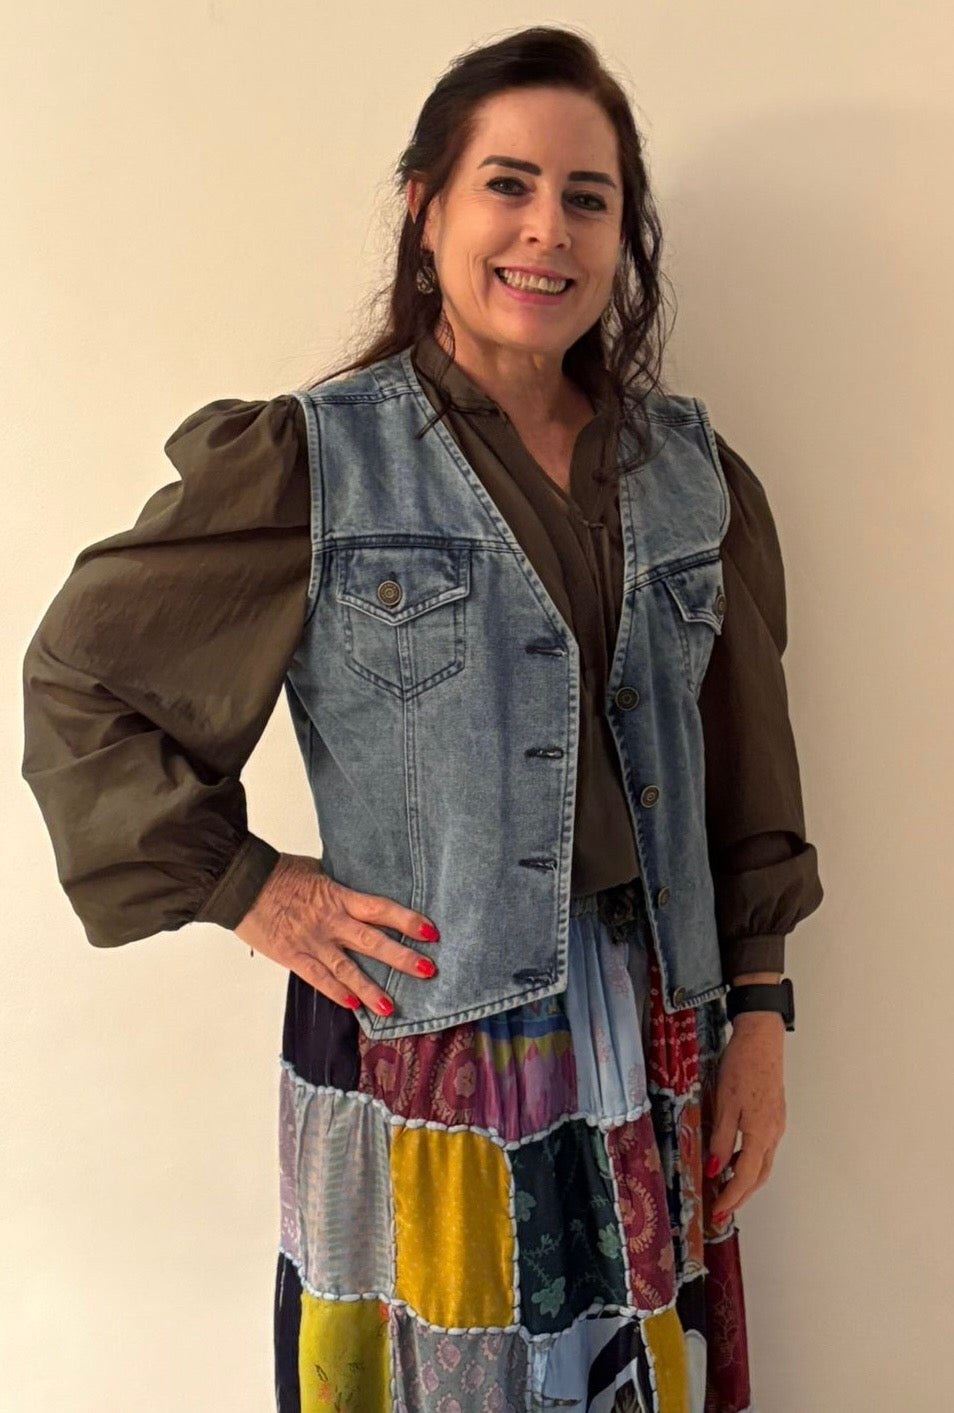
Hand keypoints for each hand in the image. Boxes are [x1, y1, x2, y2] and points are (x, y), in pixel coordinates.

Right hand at [232, 852, 439, 1015]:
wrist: (240, 882)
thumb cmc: (277, 872)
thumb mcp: (317, 871)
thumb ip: (340, 888)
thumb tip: (360, 894)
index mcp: (338, 896)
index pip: (381, 909)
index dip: (408, 920)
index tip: (431, 932)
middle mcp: (330, 921)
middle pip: (373, 941)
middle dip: (402, 958)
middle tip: (428, 970)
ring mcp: (312, 941)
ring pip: (347, 968)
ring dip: (371, 988)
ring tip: (391, 1006)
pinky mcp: (292, 956)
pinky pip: (317, 978)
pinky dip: (336, 992)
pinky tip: (353, 1006)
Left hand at [705, 1011, 785, 1220]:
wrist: (761, 1040)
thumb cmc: (743, 1066)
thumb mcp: (725, 1103)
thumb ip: (722, 1139)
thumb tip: (716, 1170)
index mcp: (761, 1134)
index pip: (745, 1178)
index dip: (731, 1198)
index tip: (719, 1213)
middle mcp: (773, 1134)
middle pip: (759, 1177)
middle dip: (741, 1196)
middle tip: (722, 1210)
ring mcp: (776, 1125)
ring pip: (763, 1164)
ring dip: (746, 1180)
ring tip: (725, 1188)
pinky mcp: (774, 1116)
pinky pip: (763, 1148)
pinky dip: (750, 1162)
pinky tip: (734, 1158)